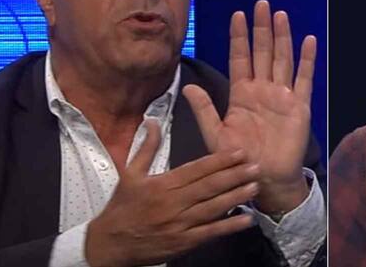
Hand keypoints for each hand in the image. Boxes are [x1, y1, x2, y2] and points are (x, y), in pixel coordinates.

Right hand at [85, 122, 259, 266]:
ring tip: (254, 187)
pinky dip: (228, 226)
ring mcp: (179, 224)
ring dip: (235, 197)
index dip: (219, 160)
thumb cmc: (122, 208)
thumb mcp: (130, 174)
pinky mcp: (183, 243)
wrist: (109, 244)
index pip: (196, 169)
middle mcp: (173, 203)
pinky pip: (209, 233)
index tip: (239, 151)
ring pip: (212, 208)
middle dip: (234, 176)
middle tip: (256, 166)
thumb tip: (152, 121)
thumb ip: (146, 147)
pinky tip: (246, 219)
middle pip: (208, 187)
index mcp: (162, 184)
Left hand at [183, 0, 315, 213]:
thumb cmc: (238, 159)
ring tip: (280, 15)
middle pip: (262, 52)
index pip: (240, 58)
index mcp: (241, 94)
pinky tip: (308, 41)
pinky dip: (307, 60)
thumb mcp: (215, 134)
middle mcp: (262, 89)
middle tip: (261, 4)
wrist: (264, 178)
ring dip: (281, 37)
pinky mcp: (299, 106)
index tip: (237, 15)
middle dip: (261, 28)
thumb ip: (204, 110)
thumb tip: (188, 85)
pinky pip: (304, 79)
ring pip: (282, 59)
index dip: (239, 37)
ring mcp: (282, 95)